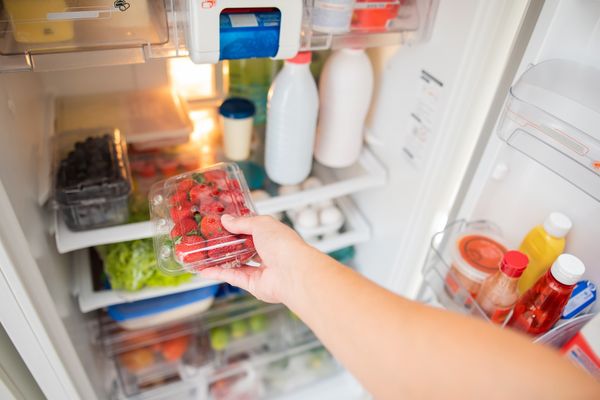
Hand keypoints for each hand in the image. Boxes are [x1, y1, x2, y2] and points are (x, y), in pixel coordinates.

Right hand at [198, 215, 312, 302]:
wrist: (292, 272)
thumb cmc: (283, 244)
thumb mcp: (260, 224)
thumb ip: (242, 222)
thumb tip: (226, 220)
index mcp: (272, 236)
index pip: (253, 229)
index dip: (237, 226)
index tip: (220, 223)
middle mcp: (267, 253)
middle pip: (243, 248)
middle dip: (227, 244)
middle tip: (209, 238)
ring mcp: (260, 269)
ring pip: (236, 263)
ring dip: (220, 259)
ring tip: (203, 253)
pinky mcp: (253, 284)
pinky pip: (232, 277)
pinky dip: (218, 273)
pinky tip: (205, 269)